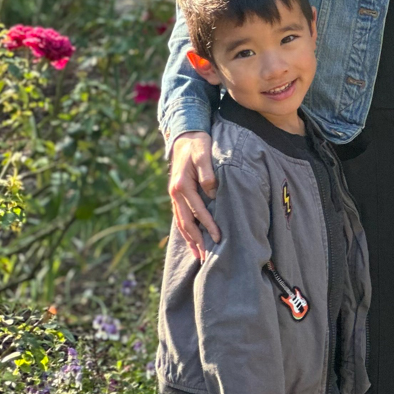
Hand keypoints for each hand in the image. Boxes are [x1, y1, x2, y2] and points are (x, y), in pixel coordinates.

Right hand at [168, 132, 219, 258]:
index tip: (218, 238)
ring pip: (181, 223)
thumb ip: (207, 174)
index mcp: (182, 185)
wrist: (185, 135)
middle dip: (196, 241)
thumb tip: (212, 193)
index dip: (208, 225)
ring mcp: (175, 195)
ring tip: (198, 256)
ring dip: (190, 240)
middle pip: (186, 222)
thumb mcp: (204, 154)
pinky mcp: (178, 195)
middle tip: (206, 258)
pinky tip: (191, 240)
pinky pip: (180, 217)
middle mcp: (175, 193)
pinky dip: (186, 230)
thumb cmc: (198, 144)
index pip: (197, 210)